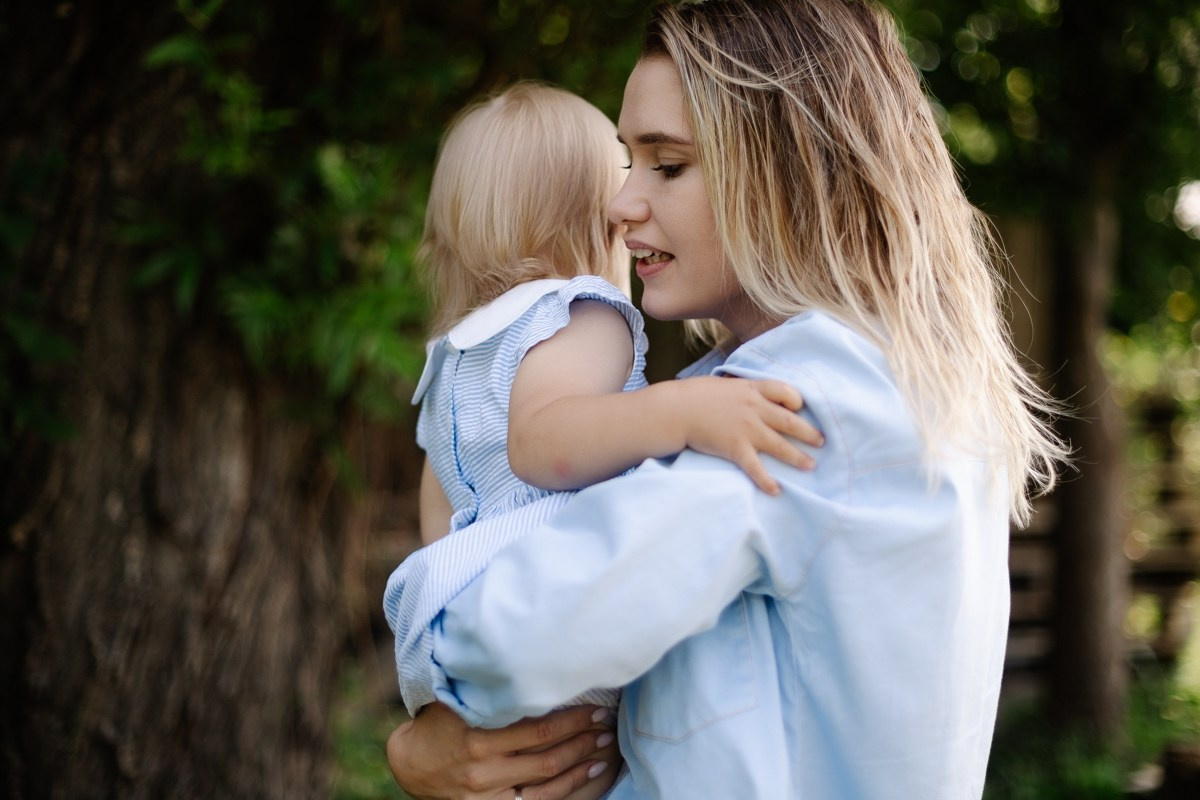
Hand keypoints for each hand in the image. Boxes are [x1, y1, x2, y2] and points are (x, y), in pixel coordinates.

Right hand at [386, 703, 613, 799]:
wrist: (413, 766)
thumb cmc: (439, 723)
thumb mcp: (453, 701)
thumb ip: (482, 687)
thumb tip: (518, 655)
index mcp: (476, 735)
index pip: (533, 728)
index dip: (568, 717)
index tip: (594, 704)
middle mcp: (484, 766)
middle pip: (545, 753)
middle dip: (580, 736)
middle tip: (605, 720)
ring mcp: (490, 791)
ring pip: (546, 778)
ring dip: (580, 760)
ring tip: (604, 743)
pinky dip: (568, 786)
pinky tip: (590, 772)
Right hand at [680, 376, 822, 494]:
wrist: (676, 410)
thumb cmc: (695, 396)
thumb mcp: (724, 386)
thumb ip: (741, 392)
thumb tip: (748, 396)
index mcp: (752, 390)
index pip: (785, 391)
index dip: (796, 400)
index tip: (800, 408)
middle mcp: (755, 409)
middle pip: (790, 421)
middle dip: (809, 432)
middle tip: (822, 442)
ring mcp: (747, 430)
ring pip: (780, 445)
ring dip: (798, 457)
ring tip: (811, 466)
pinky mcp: (736, 448)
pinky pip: (756, 467)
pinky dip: (767, 481)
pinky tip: (776, 490)